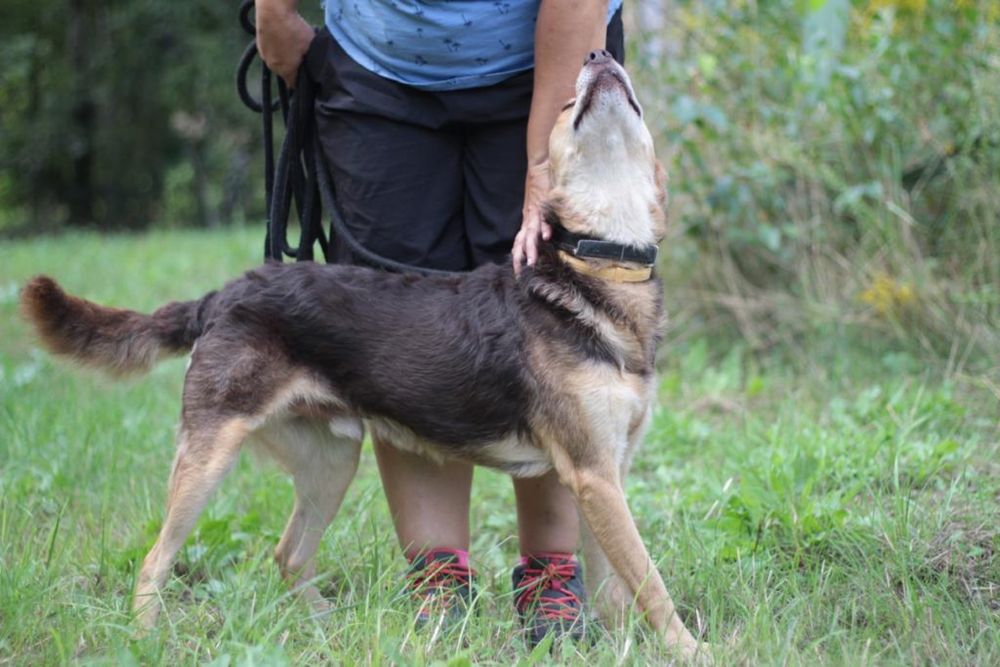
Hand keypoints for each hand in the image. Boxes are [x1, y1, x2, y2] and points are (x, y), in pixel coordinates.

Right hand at [255, 5, 313, 86]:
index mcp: (286, 71)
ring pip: (278, 62)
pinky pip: (271, 52)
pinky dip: (277, 49)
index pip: (295, 85)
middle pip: (286, 73)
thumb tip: (314, 69)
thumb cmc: (294, 30)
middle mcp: (274, 67)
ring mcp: (265, 57)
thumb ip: (312, 62)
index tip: (308, 75)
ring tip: (291, 45)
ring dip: (284, 58)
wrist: (273, 13)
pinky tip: (282, 39)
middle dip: (293, 68)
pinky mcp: (259, 46)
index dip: (302, 81)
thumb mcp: (310, 47)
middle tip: (301, 56)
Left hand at [512, 161, 552, 275]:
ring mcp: (535, 212)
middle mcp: (528, 218)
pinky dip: (544, 228)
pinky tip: (546, 238)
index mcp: (527, 221)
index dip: (517, 257)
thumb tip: (543, 234)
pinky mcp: (543, 204)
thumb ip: (539, 220)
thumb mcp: (537, 207)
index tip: (517, 272)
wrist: (539, 167)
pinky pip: (543, 218)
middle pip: (521, 242)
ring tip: (532, 262)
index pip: (519, 242)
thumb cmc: (539, 187)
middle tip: (520, 274)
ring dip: (531, 249)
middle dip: (520, 258)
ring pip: (530, 234)